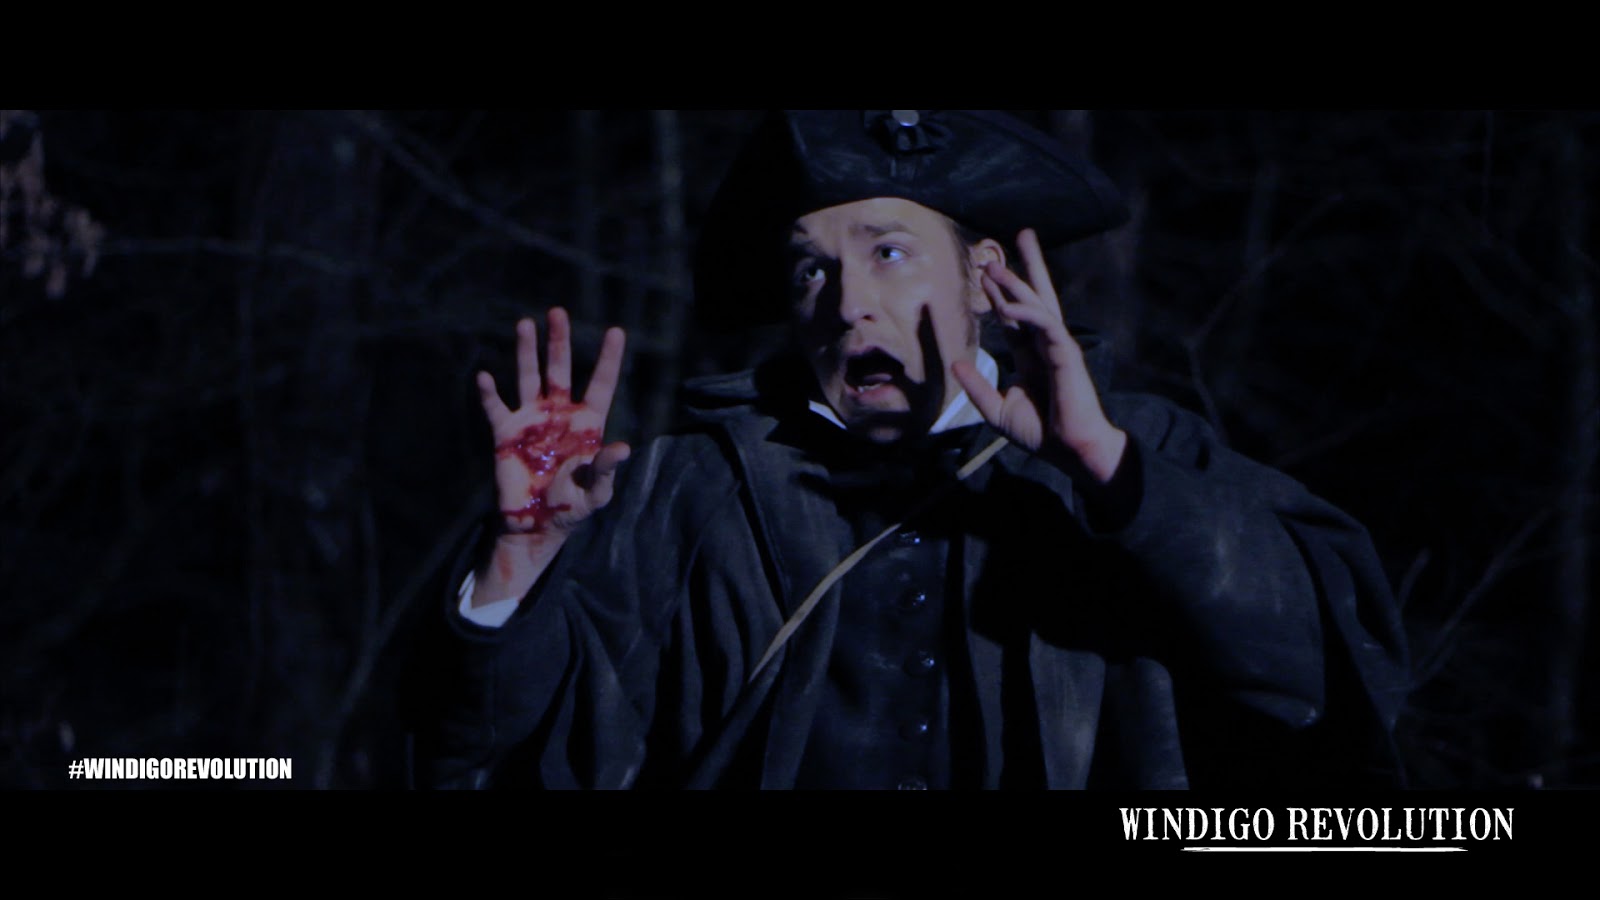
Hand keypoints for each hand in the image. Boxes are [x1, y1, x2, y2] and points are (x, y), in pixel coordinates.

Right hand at [477, 308, 628, 537]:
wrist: (537, 525)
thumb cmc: (572, 507)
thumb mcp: (596, 493)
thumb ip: (606, 469)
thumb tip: (623, 449)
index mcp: (586, 423)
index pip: (601, 384)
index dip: (608, 359)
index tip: (617, 331)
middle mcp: (559, 413)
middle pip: (560, 369)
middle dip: (559, 341)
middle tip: (558, 312)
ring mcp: (531, 420)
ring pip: (528, 377)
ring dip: (527, 352)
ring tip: (525, 324)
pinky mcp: (506, 433)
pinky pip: (496, 408)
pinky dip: (489, 393)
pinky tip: (485, 376)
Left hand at [951, 228, 1126, 482]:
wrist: (1070, 450)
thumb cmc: (1042, 433)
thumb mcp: (997, 410)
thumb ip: (977, 387)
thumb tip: (955, 364)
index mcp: (1031, 356)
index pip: (1013, 318)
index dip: (998, 295)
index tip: (981, 274)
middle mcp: (1045, 346)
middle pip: (1033, 298)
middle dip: (1020, 270)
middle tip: (1002, 245)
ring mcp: (1057, 347)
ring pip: (1037, 304)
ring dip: (1016, 281)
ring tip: (994, 263)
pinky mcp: (1067, 353)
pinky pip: (1045, 324)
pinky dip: (1025, 312)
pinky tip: (1005, 305)